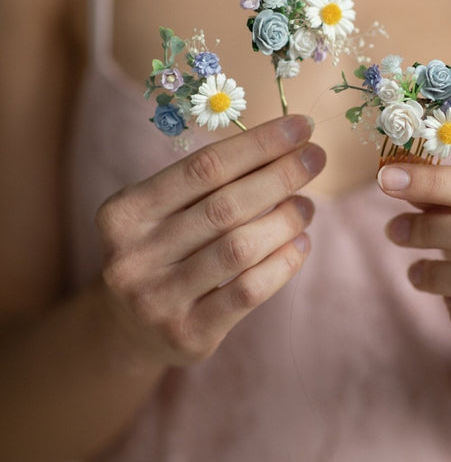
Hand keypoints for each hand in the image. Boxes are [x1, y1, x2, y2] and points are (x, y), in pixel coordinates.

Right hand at [96, 115, 324, 366]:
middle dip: (281, 175)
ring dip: (286, 220)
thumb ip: (208, 184)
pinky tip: (301, 243)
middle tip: (316, 157)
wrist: (129, 329)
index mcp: (124, 212)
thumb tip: (284, 145)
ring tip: (308, 205)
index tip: (301, 126)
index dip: (258, 144)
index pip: (203, 167)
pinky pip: (249, 291)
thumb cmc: (162, 251)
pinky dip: (283, 263)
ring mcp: (158, 299)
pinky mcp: (187, 334)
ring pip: (240, 248)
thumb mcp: (163, 212)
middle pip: (225, 206)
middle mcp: (133, 256)